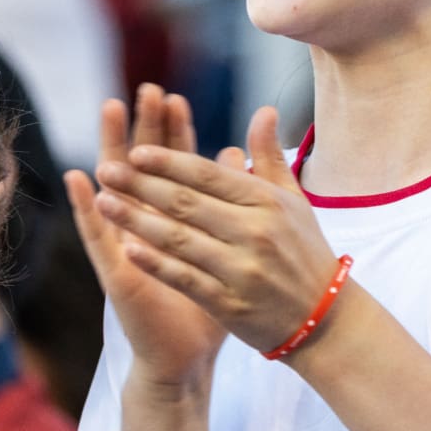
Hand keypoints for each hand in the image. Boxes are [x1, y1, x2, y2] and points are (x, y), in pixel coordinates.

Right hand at [65, 85, 226, 385]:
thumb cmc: (209, 298)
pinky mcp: (115, 269)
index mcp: (176, 216)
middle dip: (146, 127)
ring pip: (117, 187)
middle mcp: (147, 223)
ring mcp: (127, 243)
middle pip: (145, 165)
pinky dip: (87, 206)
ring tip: (110, 109)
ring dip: (113, 147)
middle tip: (147, 90)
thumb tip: (236, 151)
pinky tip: (80, 177)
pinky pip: (98, 234)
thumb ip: (231, 198)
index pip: (175, 164)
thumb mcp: (226, 243)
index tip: (177, 99)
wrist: (189, 355)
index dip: (174, 133)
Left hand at [94, 105, 340, 354]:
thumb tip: (264, 110)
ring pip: (179, 239)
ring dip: (137, 220)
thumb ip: (270, 156)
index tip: (135, 151)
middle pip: (187, 203)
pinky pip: (185, 278)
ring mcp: (241, 270)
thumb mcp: (293, 200)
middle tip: (107, 169)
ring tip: (104, 203)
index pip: (208, 175)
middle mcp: (255, 232)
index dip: (169, 162)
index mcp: (267, 202)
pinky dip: (156, 262)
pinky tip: (128, 248)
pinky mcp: (230, 304)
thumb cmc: (304, 251)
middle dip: (141, 184)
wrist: (325, 320)